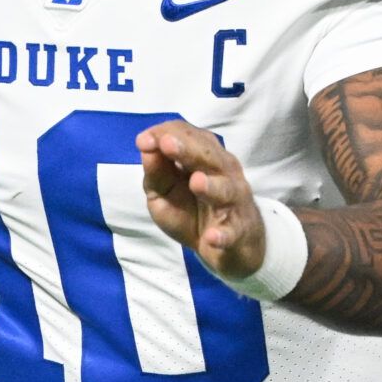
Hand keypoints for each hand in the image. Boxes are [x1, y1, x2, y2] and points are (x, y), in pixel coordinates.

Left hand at [137, 119, 265, 281]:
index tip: (143, 141)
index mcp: (205, 157)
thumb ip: (156, 171)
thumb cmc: (192, 209)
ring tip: (196, 183)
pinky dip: (223, 235)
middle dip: (187, 149)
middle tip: (167, 143)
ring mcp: (233, 202)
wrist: (228, 246)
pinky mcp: (238, 231)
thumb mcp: (165, 191)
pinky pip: (232, 232)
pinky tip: (212, 237)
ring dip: (211, 186)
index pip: (187, 136)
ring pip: (225, 190)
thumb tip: (144, 146)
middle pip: (208, 156)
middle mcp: (223, 172)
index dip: (165, 135)